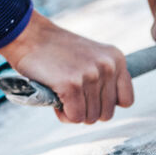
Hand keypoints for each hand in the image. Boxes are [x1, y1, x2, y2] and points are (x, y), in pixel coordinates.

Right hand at [0, 10, 133, 123]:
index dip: (105, 104)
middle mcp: (108, 67)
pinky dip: (63, 114)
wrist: (30, 36)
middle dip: (87, 111)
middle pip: (106, 114)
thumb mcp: (91, 57)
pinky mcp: (71, 85)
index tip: (90, 96)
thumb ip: (105, 78)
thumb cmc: (56, 51)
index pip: (126, 100)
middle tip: (71, 97)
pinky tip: (56, 98)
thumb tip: (108, 107)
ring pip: (89, 118)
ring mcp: (90, 76)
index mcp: (117, 59)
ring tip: (62, 94)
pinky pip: (75, 117)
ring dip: (73, 112)